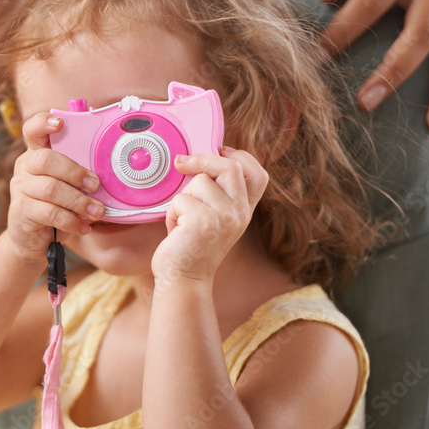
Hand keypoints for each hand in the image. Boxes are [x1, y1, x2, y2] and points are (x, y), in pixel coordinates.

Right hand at [5, 113, 103, 261]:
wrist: (33, 238)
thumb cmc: (55, 207)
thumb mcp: (67, 186)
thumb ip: (79, 175)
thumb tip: (108, 174)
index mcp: (36, 153)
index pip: (33, 130)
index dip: (44, 122)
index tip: (60, 124)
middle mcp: (24, 167)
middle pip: (46, 159)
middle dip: (76, 172)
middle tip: (96, 185)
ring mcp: (20, 189)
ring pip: (51, 189)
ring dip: (80, 201)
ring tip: (97, 212)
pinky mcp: (20, 211)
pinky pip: (50, 213)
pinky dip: (72, 221)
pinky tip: (83, 227)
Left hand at [152, 148, 268, 282]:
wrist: (183, 280)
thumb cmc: (190, 247)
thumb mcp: (212, 219)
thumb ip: (216, 195)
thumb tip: (198, 160)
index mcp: (244, 211)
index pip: (257, 174)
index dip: (240, 156)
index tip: (220, 148)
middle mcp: (239, 213)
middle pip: (229, 167)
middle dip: (202, 159)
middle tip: (181, 162)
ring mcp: (223, 217)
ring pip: (199, 182)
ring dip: (181, 199)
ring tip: (181, 222)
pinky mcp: (202, 222)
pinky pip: (180, 199)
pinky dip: (171, 213)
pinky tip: (175, 232)